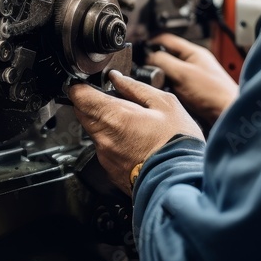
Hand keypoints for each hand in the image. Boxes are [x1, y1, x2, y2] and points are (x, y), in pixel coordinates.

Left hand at [68, 70, 203, 193]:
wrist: (181, 182)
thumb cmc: (177, 143)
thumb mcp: (164, 104)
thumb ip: (135, 88)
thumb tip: (117, 78)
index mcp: (113, 116)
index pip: (78, 96)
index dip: (82, 87)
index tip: (91, 84)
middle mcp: (102, 138)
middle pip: (82, 113)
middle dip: (94, 105)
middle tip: (118, 103)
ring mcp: (104, 156)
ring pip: (94, 132)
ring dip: (106, 125)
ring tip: (133, 126)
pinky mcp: (110, 171)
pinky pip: (105, 150)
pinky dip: (114, 143)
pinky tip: (135, 144)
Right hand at [146, 33, 237, 129]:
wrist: (227, 114)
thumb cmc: (213, 94)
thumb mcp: (183, 73)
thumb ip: (163, 62)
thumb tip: (148, 57)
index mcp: (193, 52)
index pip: (166, 39)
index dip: (151, 42)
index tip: (139, 49)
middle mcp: (193, 62)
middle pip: (166, 56)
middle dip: (154, 62)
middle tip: (146, 70)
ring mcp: (193, 76)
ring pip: (169, 71)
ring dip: (160, 77)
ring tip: (155, 83)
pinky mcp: (192, 90)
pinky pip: (173, 85)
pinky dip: (166, 88)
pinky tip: (164, 94)